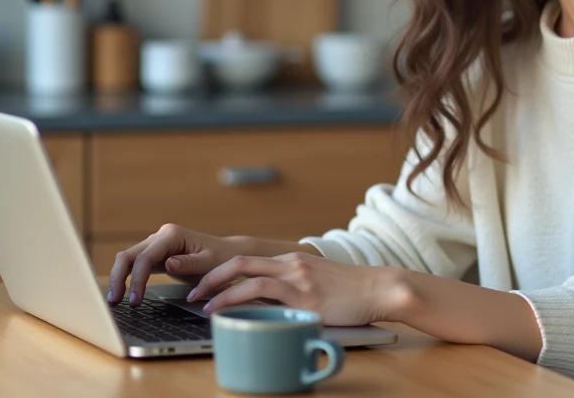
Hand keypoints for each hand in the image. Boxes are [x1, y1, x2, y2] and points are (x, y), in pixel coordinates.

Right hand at [107, 224, 253, 306]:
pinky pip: (136, 265)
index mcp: (173, 235)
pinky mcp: (156, 254)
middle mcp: (161, 236)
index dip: (137, 279)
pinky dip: (128, 278)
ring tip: (114, 301)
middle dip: (118, 278)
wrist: (228, 254)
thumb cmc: (221, 258)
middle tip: (114, 302)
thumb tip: (168, 264)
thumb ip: (189, 263)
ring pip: (128, 259)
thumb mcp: (210, 262)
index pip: (145, 257)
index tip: (136, 300)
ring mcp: (157, 244)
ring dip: (119, 278)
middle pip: (129, 255)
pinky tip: (122, 293)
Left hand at [189, 252, 408, 326]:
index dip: (223, 271)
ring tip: (201, 304)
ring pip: (244, 272)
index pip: (250, 259)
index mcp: (294, 260)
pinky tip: (224, 309)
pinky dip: (235, 298)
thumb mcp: (322, 288)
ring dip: (217, 288)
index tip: (205, 285)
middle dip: (210, 275)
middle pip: (239, 260)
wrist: (381, 289)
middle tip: (192, 291)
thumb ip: (298, 294)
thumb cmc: (356, 295)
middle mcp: (291, 263)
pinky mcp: (302, 292)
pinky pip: (260, 290)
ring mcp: (296, 276)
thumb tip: (276, 313)